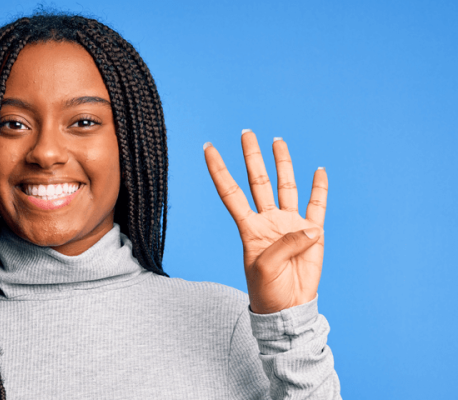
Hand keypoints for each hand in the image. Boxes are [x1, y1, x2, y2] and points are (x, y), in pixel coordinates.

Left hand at [203, 130, 327, 313]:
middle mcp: (268, 220)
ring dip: (283, 164)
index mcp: (249, 228)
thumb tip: (308, 228)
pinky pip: (316, 206)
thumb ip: (283, 245)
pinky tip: (318, 172)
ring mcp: (289, 224)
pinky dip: (319, 189)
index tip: (208, 148)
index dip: (219, 170)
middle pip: (258, 181)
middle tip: (247, 133)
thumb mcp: (265, 268)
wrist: (288, 308)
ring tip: (278, 141)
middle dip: (252, 156)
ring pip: (285, 186)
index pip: (230, 193)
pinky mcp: (312, 233)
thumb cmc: (267, 290)